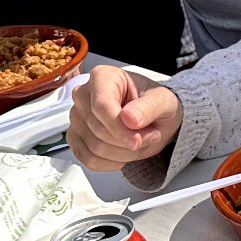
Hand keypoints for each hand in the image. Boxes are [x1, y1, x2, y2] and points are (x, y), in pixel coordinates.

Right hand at [68, 64, 182, 169]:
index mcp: (103, 77)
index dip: (119, 128)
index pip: (101, 106)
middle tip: (149, 136)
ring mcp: (77, 117)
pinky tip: (124, 154)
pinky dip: (110, 163)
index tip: (138, 139)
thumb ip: (149, 108)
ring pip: (94, 148)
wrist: (154, 119)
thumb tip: (128, 118)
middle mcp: (84, 95)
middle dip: (127, 141)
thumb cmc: (155, 104)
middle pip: (98, 129)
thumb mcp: (164, 101)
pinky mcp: (76, 137)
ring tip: (139, 141)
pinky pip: (87, 159)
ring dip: (123, 153)